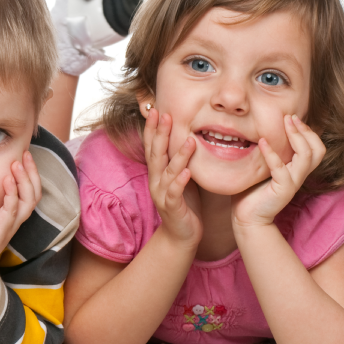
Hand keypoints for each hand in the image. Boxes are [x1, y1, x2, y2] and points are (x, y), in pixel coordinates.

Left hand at [0, 151, 40, 279]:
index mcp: (10, 215)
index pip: (29, 191)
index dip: (29, 173)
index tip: (22, 155)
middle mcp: (13, 220)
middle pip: (35, 193)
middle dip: (32, 172)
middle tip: (25, 154)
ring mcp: (8, 227)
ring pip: (28, 201)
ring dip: (24, 181)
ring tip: (17, 164)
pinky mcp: (0, 233)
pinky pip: (12, 212)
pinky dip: (12, 195)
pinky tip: (6, 182)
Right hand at [143, 108, 201, 246]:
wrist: (181, 234)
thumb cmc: (184, 202)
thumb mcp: (181, 175)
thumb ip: (181, 158)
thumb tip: (190, 134)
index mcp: (158, 171)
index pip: (153, 145)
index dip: (153, 128)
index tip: (156, 109)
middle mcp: (156, 180)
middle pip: (156, 153)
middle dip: (160, 133)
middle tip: (166, 114)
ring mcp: (162, 194)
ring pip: (168, 171)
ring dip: (178, 155)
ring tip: (189, 140)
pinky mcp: (172, 207)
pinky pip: (175, 193)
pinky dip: (180, 182)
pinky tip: (187, 173)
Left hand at [234, 115, 324, 228]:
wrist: (247, 217)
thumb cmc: (252, 190)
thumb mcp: (264, 166)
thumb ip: (269, 151)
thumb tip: (260, 128)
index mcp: (297, 169)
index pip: (316, 147)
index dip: (308, 131)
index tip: (293, 118)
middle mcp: (299, 175)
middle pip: (318, 150)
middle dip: (306, 131)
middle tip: (292, 117)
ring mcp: (293, 182)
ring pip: (307, 156)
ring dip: (297, 136)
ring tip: (285, 123)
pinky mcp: (282, 189)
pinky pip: (281, 168)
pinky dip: (272, 153)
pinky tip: (262, 142)